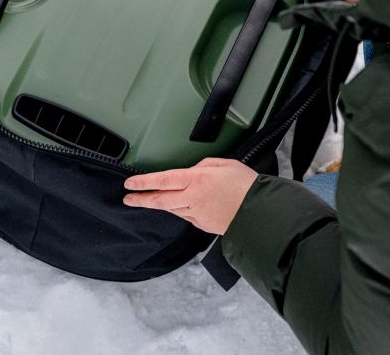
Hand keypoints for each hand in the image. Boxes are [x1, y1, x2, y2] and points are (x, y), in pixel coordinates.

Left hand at [123, 157, 258, 234]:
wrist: (261, 213)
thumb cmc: (246, 185)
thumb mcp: (224, 164)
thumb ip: (204, 165)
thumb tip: (193, 171)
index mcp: (197, 179)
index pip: (163, 179)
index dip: (144, 182)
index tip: (130, 183)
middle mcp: (193, 198)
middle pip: (160, 199)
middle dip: (141, 199)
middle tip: (128, 198)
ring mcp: (197, 214)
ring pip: (172, 208)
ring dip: (160, 204)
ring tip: (148, 200)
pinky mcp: (203, 225)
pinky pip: (186, 216)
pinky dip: (181, 209)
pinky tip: (182, 205)